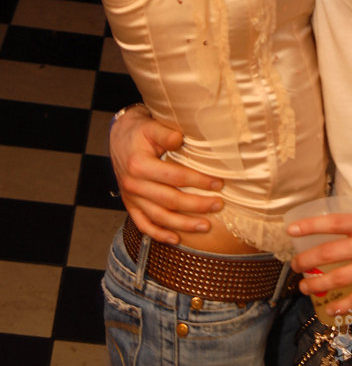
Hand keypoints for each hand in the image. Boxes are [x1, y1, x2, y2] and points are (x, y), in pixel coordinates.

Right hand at [109, 106, 222, 243]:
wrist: (120, 137)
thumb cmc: (139, 131)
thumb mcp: (151, 126)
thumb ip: (165, 134)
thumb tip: (180, 139)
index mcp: (139, 165)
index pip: (175, 177)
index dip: (198, 181)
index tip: (218, 183)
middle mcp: (133, 184)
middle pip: (170, 200)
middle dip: (197, 205)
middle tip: (218, 205)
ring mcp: (131, 197)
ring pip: (159, 217)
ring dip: (183, 224)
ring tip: (205, 225)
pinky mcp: (130, 204)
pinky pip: (143, 224)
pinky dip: (159, 234)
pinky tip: (176, 239)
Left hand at [288, 209, 351, 314]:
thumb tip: (343, 233)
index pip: (331, 222)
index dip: (309, 226)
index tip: (291, 230)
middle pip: (329, 252)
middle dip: (307, 260)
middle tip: (295, 266)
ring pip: (339, 277)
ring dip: (319, 284)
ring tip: (305, 287)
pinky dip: (344, 304)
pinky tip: (332, 309)